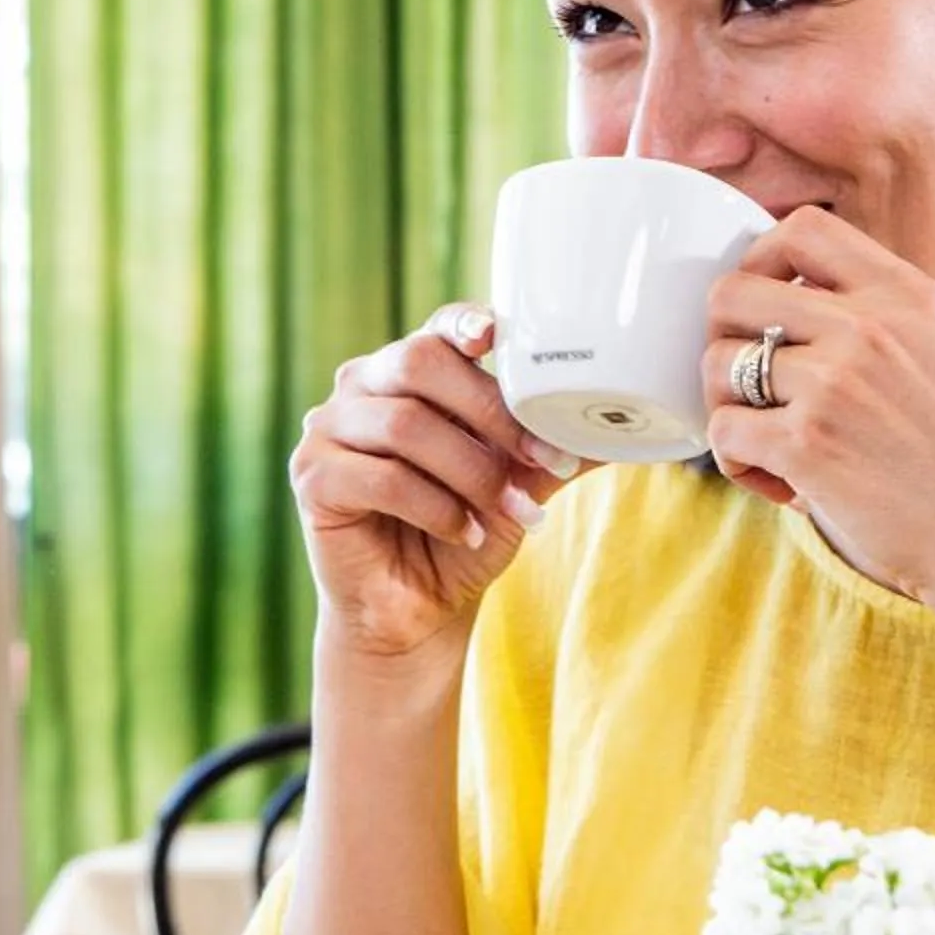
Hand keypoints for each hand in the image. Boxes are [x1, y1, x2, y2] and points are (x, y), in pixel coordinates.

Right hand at [291, 304, 580, 662]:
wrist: (416, 610)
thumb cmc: (464, 532)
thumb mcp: (519, 483)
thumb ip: (554, 448)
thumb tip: (621, 425)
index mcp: (410, 371)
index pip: (439, 328)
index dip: (468, 324)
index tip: (500, 336)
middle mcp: (362, 385)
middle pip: (421, 362)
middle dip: (492, 413)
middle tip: (542, 459)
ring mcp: (328, 427)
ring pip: (406, 424)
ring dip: (471, 471)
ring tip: (508, 511)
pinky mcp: (313, 477)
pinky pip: (381, 476)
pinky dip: (435, 506)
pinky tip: (463, 531)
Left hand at [699, 207, 934, 616]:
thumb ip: (887, 316)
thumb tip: (800, 298)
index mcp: (909, 294)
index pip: (803, 227)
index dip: (761, 257)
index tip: (766, 302)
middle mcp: (870, 326)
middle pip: (734, 290)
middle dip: (724, 336)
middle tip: (749, 381)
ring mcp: (836, 384)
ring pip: (715, 363)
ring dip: (724, 405)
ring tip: (766, 442)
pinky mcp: (809, 445)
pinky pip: (723, 432)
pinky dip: (736, 463)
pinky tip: (780, 484)